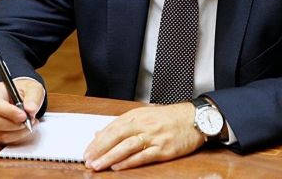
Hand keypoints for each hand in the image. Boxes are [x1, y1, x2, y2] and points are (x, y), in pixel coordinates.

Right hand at [0, 79, 43, 143]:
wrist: (23, 98)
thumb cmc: (25, 91)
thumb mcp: (33, 88)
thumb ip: (33, 97)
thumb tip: (31, 110)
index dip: (9, 112)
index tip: (24, 116)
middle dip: (15, 124)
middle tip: (30, 120)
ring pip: (0, 133)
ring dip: (18, 131)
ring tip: (30, 123)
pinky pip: (4, 139)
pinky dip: (17, 136)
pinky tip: (25, 128)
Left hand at [83, 102, 204, 170]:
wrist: (195, 118)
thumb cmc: (170, 118)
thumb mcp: (144, 115)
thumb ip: (122, 125)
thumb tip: (100, 133)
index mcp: (137, 115)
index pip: (112, 128)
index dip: (97, 141)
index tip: (87, 151)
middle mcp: (144, 124)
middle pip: (117, 137)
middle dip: (100, 150)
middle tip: (88, 160)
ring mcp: (155, 136)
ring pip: (127, 147)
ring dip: (110, 157)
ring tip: (98, 166)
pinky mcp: (164, 148)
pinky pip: (144, 156)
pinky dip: (129, 162)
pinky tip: (118, 167)